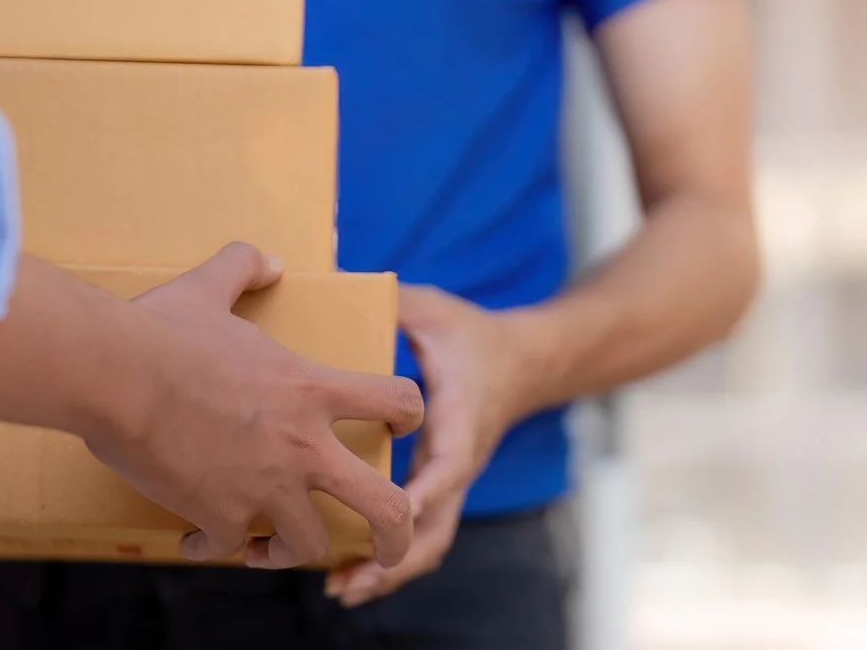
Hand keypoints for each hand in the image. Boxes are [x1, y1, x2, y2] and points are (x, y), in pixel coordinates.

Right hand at [83, 243, 426, 569]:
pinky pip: (229, 548)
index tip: (398, 431)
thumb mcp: (209, 285)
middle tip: (389, 548)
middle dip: (397, 534)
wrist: (114, 374)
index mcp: (311, 389)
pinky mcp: (220, 516)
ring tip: (267, 547)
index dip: (409, 416)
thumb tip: (268, 259)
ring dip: (290, 550)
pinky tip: (193, 540)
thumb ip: (244, 268)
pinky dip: (212, 548)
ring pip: (309, 544)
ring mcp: (265, 487)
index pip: (398, 402)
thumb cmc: (161, 329)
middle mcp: (302, 447)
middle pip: (385, 505)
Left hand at [327, 284, 551, 605]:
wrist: (528, 362)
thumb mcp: (435, 311)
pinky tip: (345, 574)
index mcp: (461, 420)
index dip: (419, 495)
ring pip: (430, 542)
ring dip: (387, 571)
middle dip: (392, 558)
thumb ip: (393, 303)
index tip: (388, 517)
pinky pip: (421, 535)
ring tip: (338, 589)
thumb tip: (338, 277)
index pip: (446, 466)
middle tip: (343, 578)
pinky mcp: (441, 488)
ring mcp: (453, 481)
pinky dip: (389, 561)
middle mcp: (460, 460)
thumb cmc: (475, 336)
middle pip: (436, 527)